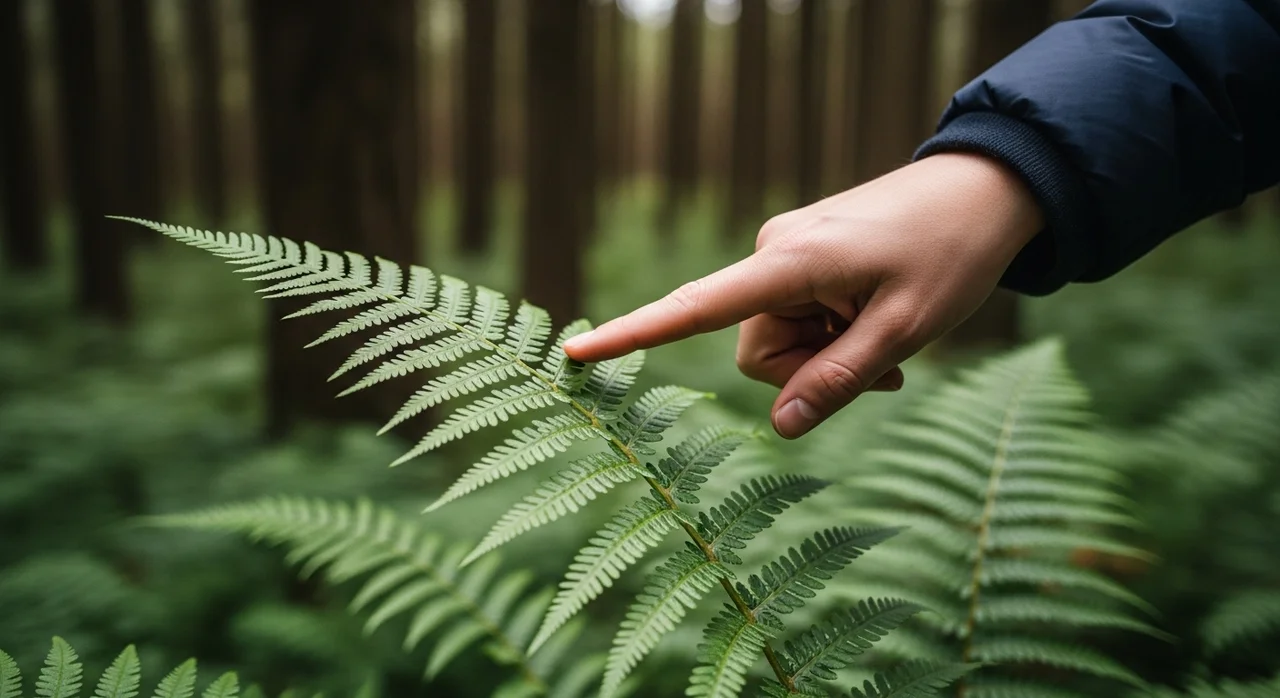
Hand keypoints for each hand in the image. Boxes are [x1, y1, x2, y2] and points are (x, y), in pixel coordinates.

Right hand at [563, 153, 1043, 438]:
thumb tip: (782, 427)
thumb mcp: (906, 329)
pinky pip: (796, 319)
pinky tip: (876, 325)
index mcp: (788, 263)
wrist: (985, 189)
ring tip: (889, 339)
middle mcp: (772, 254)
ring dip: (829, 356)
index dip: (634, 334)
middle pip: (757, 351)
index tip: (576, 355)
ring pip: (778, 342)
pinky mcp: (800, 259)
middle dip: (811, 372)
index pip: (696, 308)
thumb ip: (840, 380)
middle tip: (884, 366)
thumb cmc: (951, 254)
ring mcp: (785, 255)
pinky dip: (832, 336)